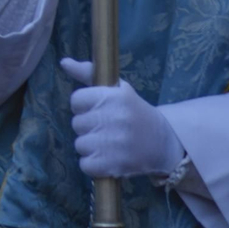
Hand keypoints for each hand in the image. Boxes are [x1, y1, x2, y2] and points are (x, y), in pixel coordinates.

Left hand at [61, 57, 183, 178]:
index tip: (99, 111)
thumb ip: (88, 73)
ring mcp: (113, 143)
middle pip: (77, 123)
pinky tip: (108, 158)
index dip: (84, 107)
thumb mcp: (117, 89)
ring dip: (91, 147)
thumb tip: (64, 62)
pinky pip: (85, 165)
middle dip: (89, 127)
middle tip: (108, 129)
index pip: (76, 100)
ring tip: (109, 144)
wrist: (165, 143)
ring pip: (79, 144)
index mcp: (113, 97)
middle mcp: (113, 118)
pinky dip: (94, 165)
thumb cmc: (135, 113)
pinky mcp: (113, 165)